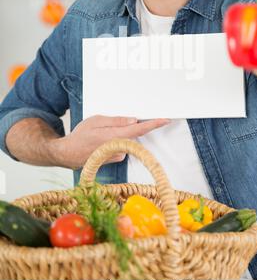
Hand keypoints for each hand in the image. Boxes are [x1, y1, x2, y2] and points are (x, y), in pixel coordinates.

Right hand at [52, 115, 170, 168]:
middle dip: (129, 127)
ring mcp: (116, 155)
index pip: (139, 130)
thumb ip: (117, 121)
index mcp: (114, 135)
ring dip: (119, 134)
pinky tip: (101, 142)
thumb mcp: (96, 120)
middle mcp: (118, 147)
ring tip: (100, 134)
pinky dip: (114, 142)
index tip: (165, 120)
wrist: (68, 154)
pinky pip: (121, 147)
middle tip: (113, 123)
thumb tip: (134, 121)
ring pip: (126, 140)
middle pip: (134, 134)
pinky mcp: (114, 159)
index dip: (153, 124)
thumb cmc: (80, 136)